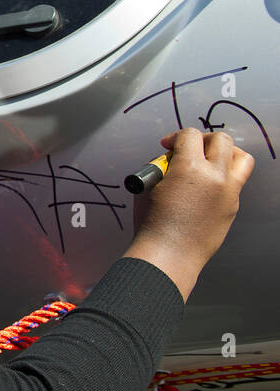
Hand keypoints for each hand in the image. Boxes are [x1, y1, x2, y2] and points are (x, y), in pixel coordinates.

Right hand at [124, 128, 253, 299]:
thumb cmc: (153, 224)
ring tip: (210, 160)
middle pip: (222, 140)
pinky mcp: (233, 207)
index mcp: (190, 168)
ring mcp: (228, 193)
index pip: (190, 135)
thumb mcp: (148, 186)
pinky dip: (223, 177)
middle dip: (203, 139)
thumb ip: (162, 167)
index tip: (167, 145)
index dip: (175, 136)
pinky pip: (236, 181)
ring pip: (241, 158)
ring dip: (226, 153)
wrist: (168, 254)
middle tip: (190, 148)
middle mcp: (215, 177)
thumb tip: (173, 160)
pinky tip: (205, 187)